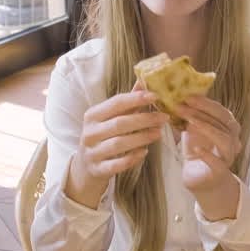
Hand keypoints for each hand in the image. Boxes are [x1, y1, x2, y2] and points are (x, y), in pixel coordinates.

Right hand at [67, 84, 167, 205]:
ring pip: (119, 143)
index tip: (155, 96)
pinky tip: (145, 152)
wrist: (85, 167)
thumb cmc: (103, 137)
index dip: (135, 99)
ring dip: (141, 137)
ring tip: (159, 133)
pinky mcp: (98, 169)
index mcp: (93, 115)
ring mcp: (92, 152)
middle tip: (164, 117)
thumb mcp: (110, 118)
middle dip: (144, 119)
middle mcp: (90, 133)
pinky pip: (117, 164)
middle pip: (119, 123)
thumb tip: (143, 81)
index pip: (115, 103)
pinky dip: (132, 158)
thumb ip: (127, 103)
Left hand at [177, 95, 242, 193]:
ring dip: (207, 128)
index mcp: (227, 127)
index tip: (187, 96)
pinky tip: (197, 148)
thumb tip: (175, 97)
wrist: (201, 179)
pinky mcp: (220, 172)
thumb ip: (190, 116)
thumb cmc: (198, 151)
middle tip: (183, 105)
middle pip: (224, 121)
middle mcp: (232, 140)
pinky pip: (219, 163)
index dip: (205, 103)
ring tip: (189, 122)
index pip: (221, 111)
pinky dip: (208, 155)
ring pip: (224, 139)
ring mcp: (228, 156)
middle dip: (203, 111)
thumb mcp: (192, 130)